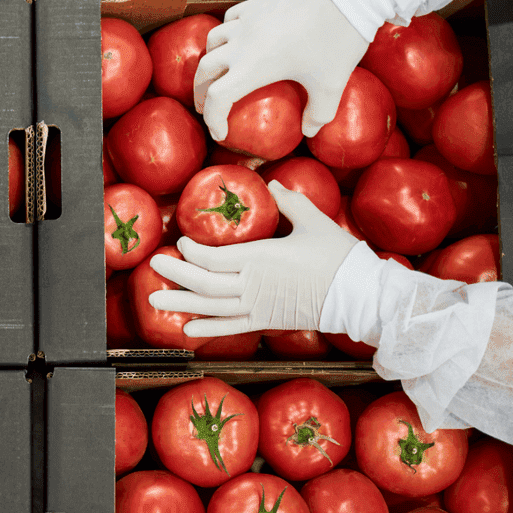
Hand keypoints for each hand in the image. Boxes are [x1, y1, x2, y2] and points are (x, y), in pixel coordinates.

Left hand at [148, 181, 357, 336]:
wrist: (359, 295)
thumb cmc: (338, 256)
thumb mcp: (313, 221)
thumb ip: (288, 201)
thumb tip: (270, 184)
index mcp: (260, 258)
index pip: (213, 257)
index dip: (192, 251)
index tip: (181, 242)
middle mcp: (252, 284)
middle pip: (203, 282)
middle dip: (175, 273)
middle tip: (153, 265)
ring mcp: (257, 307)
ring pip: (210, 307)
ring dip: (180, 302)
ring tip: (154, 299)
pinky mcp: (265, 321)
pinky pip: (230, 328)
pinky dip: (207, 328)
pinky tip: (187, 328)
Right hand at [193, 0, 368, 140]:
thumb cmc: (338, 42)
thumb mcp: (332, 86)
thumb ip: (319, 114)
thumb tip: (308, 131)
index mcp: (252, 69)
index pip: (217, 100)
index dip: (213, 120)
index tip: (220, 133)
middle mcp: (240, 45)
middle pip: (204, 71)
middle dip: (201, 92)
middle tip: (207, 106)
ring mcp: (246, 21)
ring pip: (211, 42)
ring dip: (209, 61)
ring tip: (217, 71)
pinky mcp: (256, 3)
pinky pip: (229, 19)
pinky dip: (226, 34)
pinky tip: (237, 39)